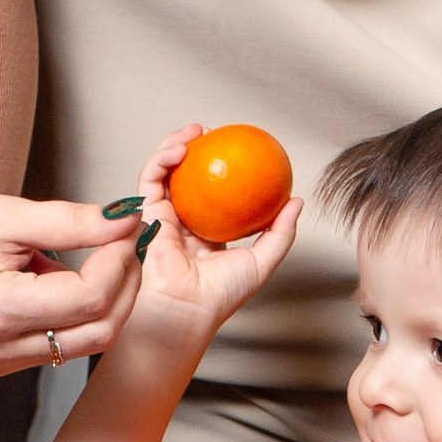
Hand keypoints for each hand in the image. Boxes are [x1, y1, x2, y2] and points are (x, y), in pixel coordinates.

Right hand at [0, 189, 145, 375]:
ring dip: (110, 300)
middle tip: (127, 240)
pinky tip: (73, 277)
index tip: (125, 227)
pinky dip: (83, 312)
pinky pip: (64, 344)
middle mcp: (2, 348)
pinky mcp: (5, 361)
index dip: (119, 262)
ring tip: (105, 254)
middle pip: (99, 330)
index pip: (89, 299)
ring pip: (87, 341)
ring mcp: (3, 361)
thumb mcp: (7, 214)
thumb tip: (127, 220)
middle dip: (125, 283)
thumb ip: (73, 221)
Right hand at [126, 125, 302, 349]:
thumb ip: (281, 232)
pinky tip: (180, 149)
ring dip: (176, 146)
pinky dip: (162, 159)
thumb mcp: (263, 260)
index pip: (213, 195)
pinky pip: (151, 179)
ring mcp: (161, 218)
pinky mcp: (144, 215)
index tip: (237, 152)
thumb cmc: (221, 295)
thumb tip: (297, 201)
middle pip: (186, 178)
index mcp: (206, 234)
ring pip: (165, 173)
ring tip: (196, 131)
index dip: (222, 171)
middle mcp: (182, 224)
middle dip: (196, 150)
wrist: (187, 309)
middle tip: (213, 134)